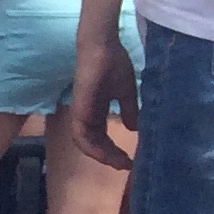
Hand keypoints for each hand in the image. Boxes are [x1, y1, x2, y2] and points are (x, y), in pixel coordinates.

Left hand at [66, 23, 138, 170]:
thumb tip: (135, 128)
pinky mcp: (78, 109)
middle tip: (126, 166)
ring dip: (101, 156)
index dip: (113, 151)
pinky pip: (81, 135)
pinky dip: (92, 147)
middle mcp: (86, 115)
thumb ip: (129, 110)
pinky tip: (106, 153)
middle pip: (93, 144)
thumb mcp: (126, 91)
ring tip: (119, 163)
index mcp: (96, 112)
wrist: (103, 46)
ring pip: (85, 144)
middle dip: (109, 158)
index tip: (129, 161)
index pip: (101, 138)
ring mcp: (80, 113)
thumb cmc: (113, 64)